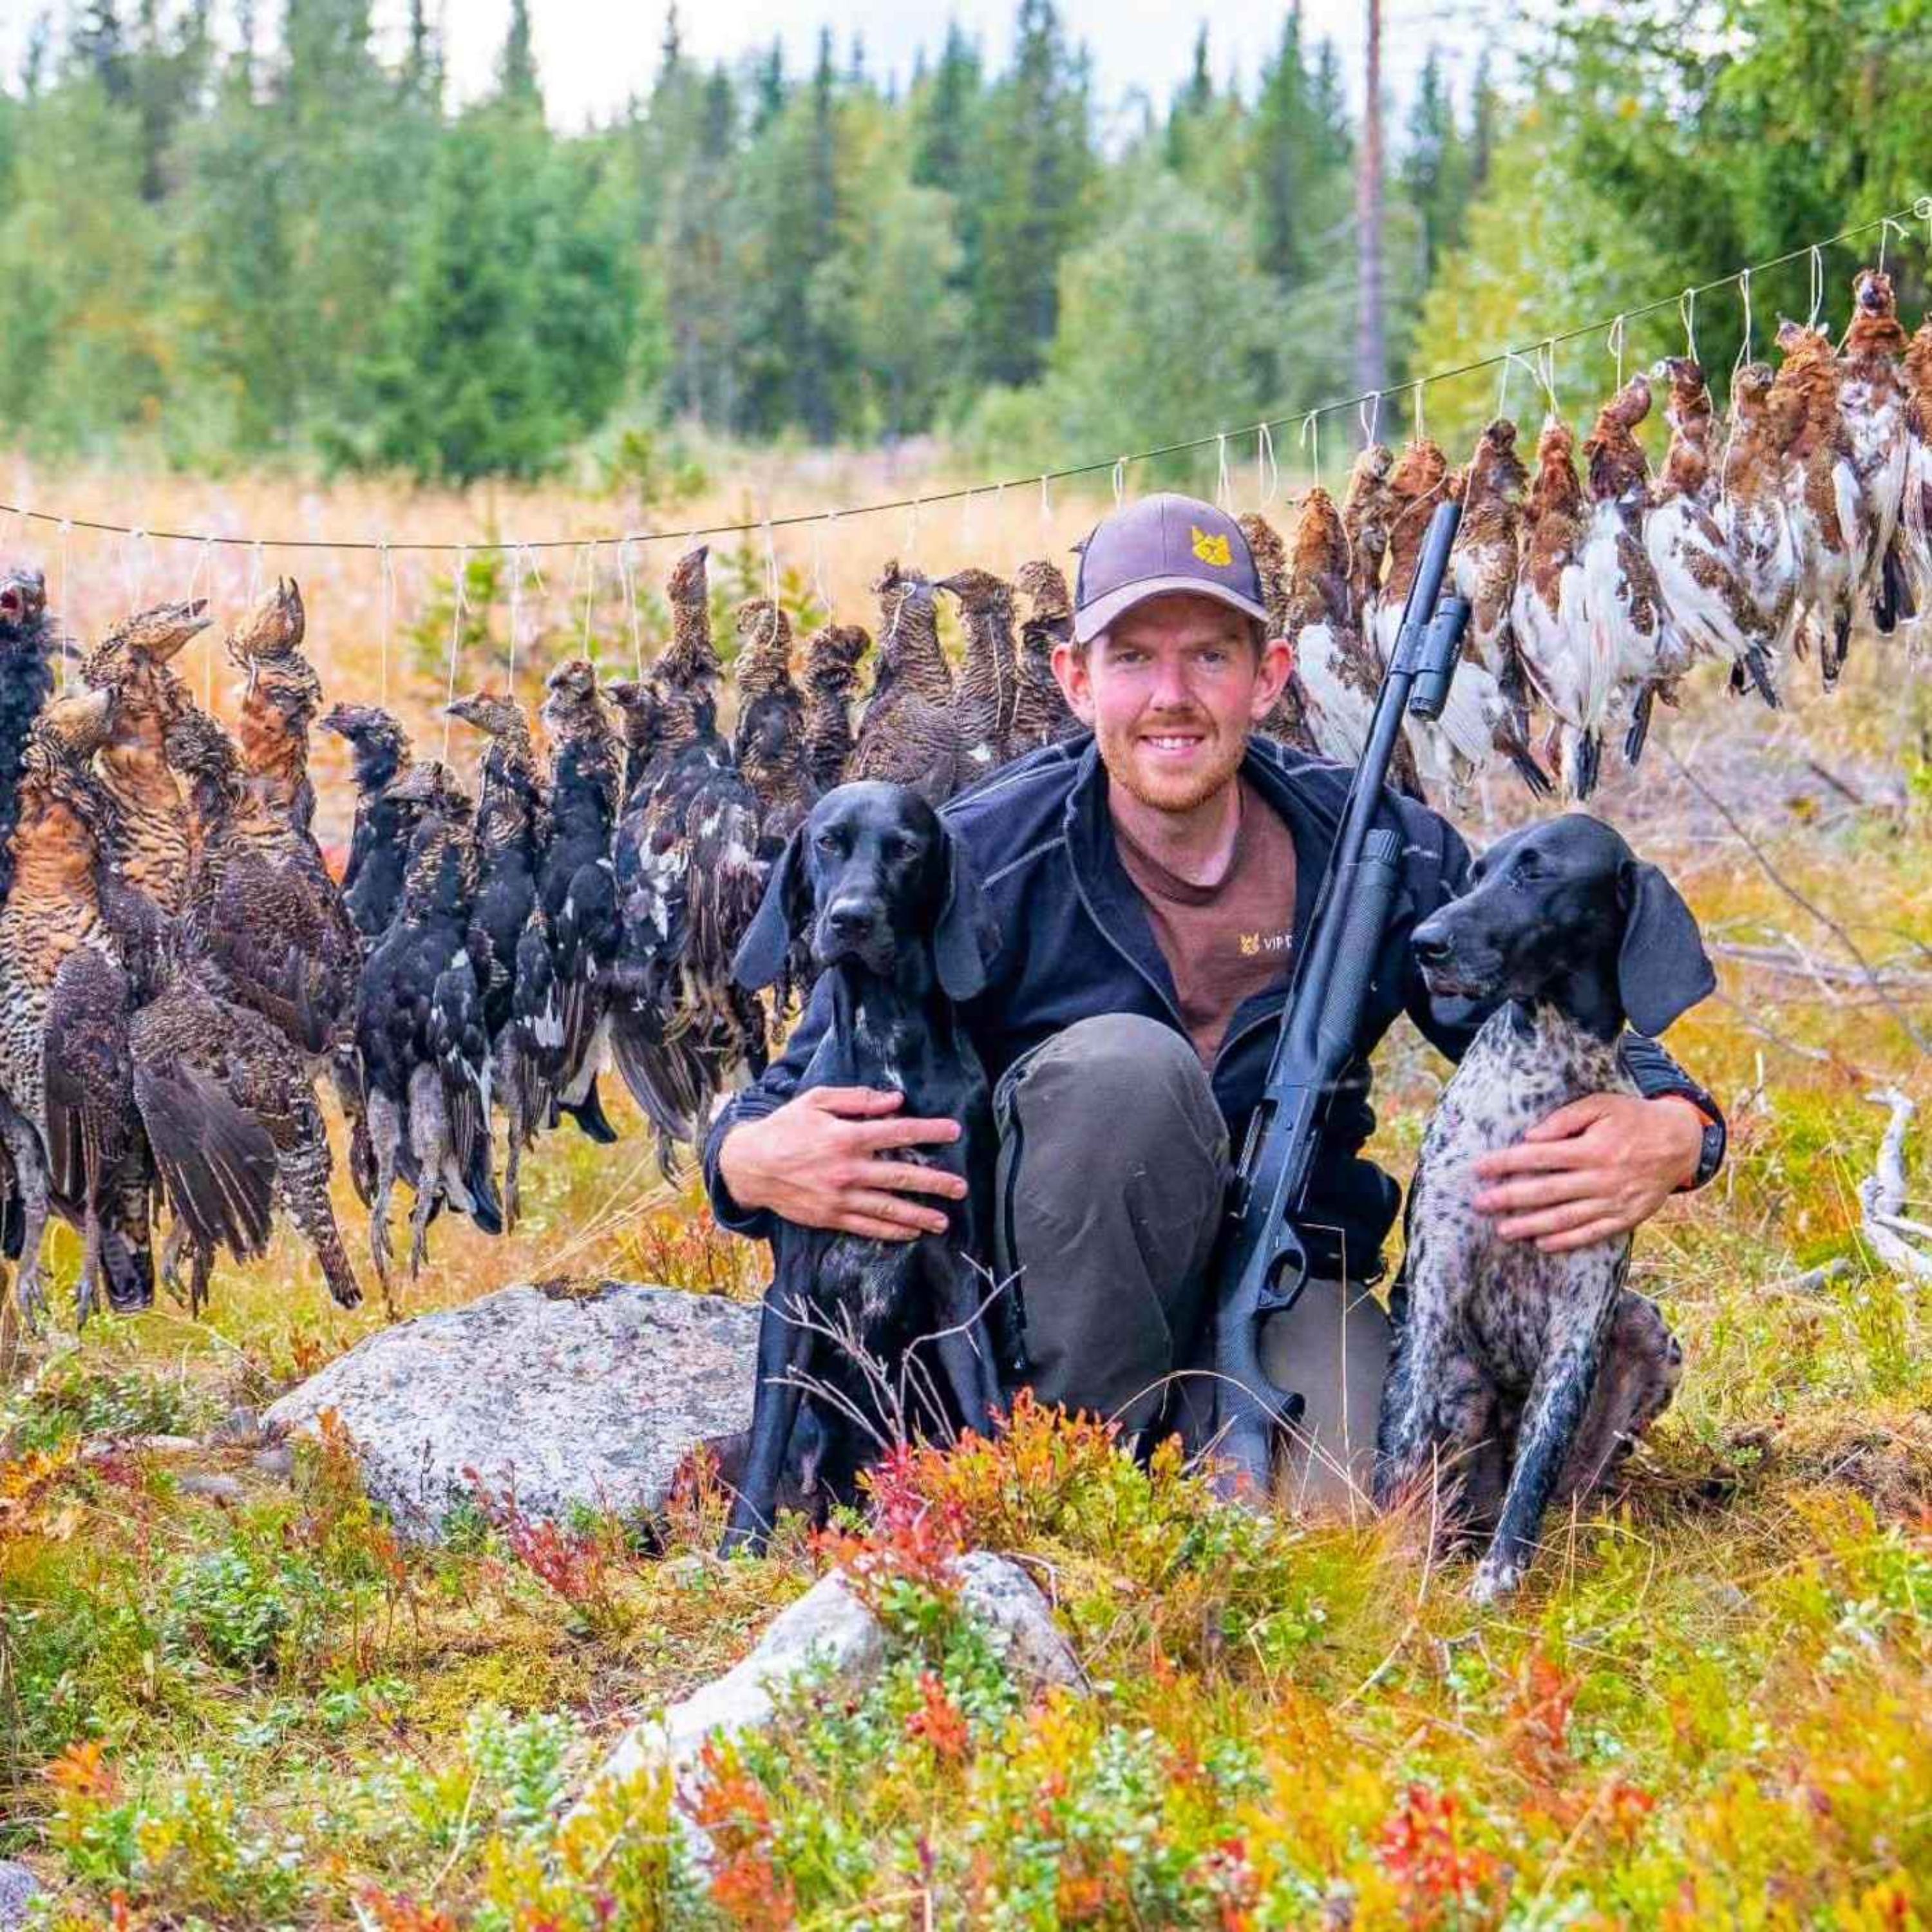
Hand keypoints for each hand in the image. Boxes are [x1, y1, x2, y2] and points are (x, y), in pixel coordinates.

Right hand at [716, 1087, 965, 1242]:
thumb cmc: (784, 1128)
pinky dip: (891, 1232)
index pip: (897, 1133)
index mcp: (846, 1136)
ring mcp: (839, 1197)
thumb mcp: (816, 1101)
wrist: (749, 1166)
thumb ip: (857, 1099)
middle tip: (961, 1188)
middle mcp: (847, 1169)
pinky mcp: (830, 1217)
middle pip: (901, 1176)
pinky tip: (911, 1232)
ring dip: (920, 1215)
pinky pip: (867, 1227)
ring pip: (888, 1208)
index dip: (928, 1131)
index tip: (954, 1131)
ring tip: (944, 1221)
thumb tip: (895, 1101)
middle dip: (935, 1182)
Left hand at [1471, 1093, 1704, 1253]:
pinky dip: (1566, 1240)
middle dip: (1510, 1198)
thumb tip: (1531, 1137)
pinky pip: (1592, 1233)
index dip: (1506, 1163)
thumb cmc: (1632, 1118)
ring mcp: (1615, 1201)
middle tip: (1479, 1204)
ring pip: (1566, 1218)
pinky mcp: (1627, 1217)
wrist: (1680, 1143)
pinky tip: (1541, 1243)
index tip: (1478, 1168)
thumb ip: (1565, 1118)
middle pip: (1547, 1191)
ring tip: (1503, 1230)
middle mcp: (1602, 1177)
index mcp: (1592, 1148)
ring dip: (1532, 1225)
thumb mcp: (1601, 1105)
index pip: (1539, 1156)